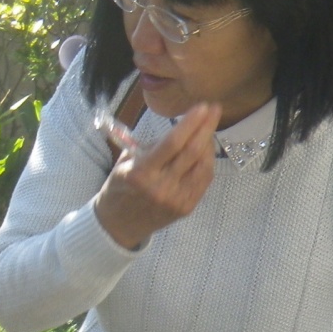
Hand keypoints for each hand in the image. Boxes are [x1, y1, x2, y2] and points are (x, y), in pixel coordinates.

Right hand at [93, 101, 220, 248]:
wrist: (117, 224)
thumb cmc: (120, 187)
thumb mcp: (126, 162)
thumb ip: (152, 146)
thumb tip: (181, 127)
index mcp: (141, 173)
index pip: (172, 143)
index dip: (190, 123)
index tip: (202, 106)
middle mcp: (160, 187)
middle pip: (192, 152)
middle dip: (206, 127)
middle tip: (215, 109)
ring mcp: (175, 199)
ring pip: (203, 165)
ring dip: (208, 144)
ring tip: (207, 131)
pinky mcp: (185, 207)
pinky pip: (204, 179)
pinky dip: (207, 162)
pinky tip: (204, 151)